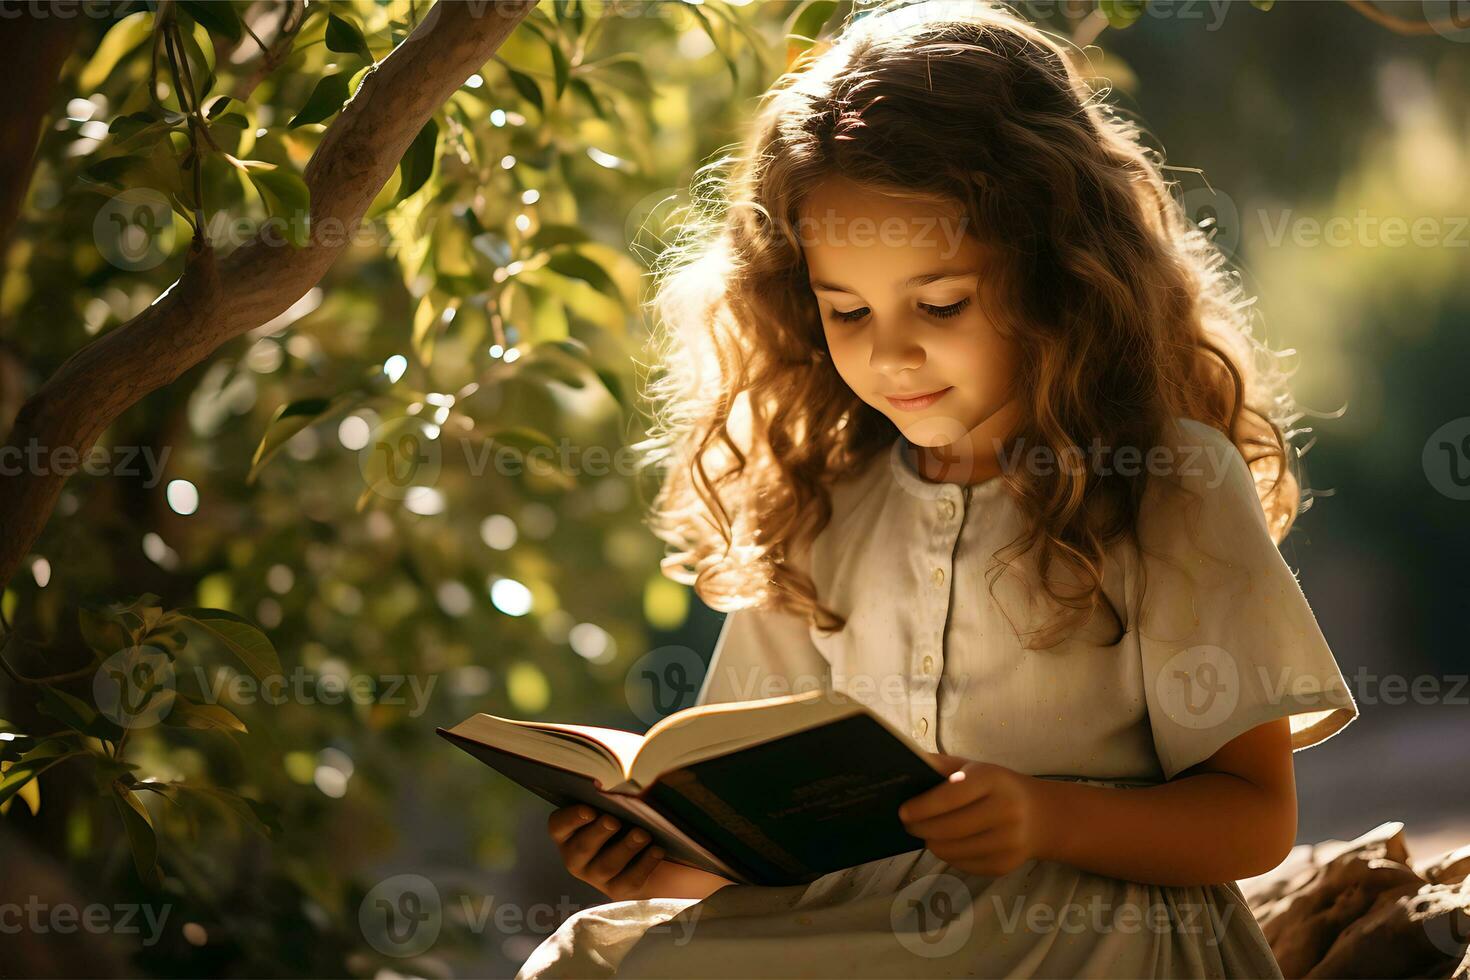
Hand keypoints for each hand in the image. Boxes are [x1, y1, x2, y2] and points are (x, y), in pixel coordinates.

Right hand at [547, 805, 665, 900]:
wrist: (645, 852)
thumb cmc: (624, 819)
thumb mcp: (616, 807)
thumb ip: (615, 799)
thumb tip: (626, 793)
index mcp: (568, 832)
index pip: (558, 825)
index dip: (571, 818)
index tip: (590, 810)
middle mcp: (576, 857)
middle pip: (581, 848)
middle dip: (598, 833)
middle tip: (614, 821)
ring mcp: (596, 876)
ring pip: (606, 866)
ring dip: (625, 848)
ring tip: (642, 834)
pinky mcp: (618, 890)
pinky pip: (629, 880)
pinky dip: (645, 864)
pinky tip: (657, 850)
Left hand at [898, 752, 1047, 876]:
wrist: (1040, 816)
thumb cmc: (997, 787)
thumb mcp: (974, 767)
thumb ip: (941, 766)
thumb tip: (906, 764)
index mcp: (993, 780)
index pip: (950, 796)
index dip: (922, 807)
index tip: (903, 812)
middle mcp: (1005, 811)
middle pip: (948, 828)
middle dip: (920, 828)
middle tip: (909, 825)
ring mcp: (1007, 841)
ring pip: (952, 851)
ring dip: (932, 843)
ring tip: (927, 834)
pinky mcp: (1004, 865)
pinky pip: (962, 865)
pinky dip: (949, 856)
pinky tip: (949, 844)